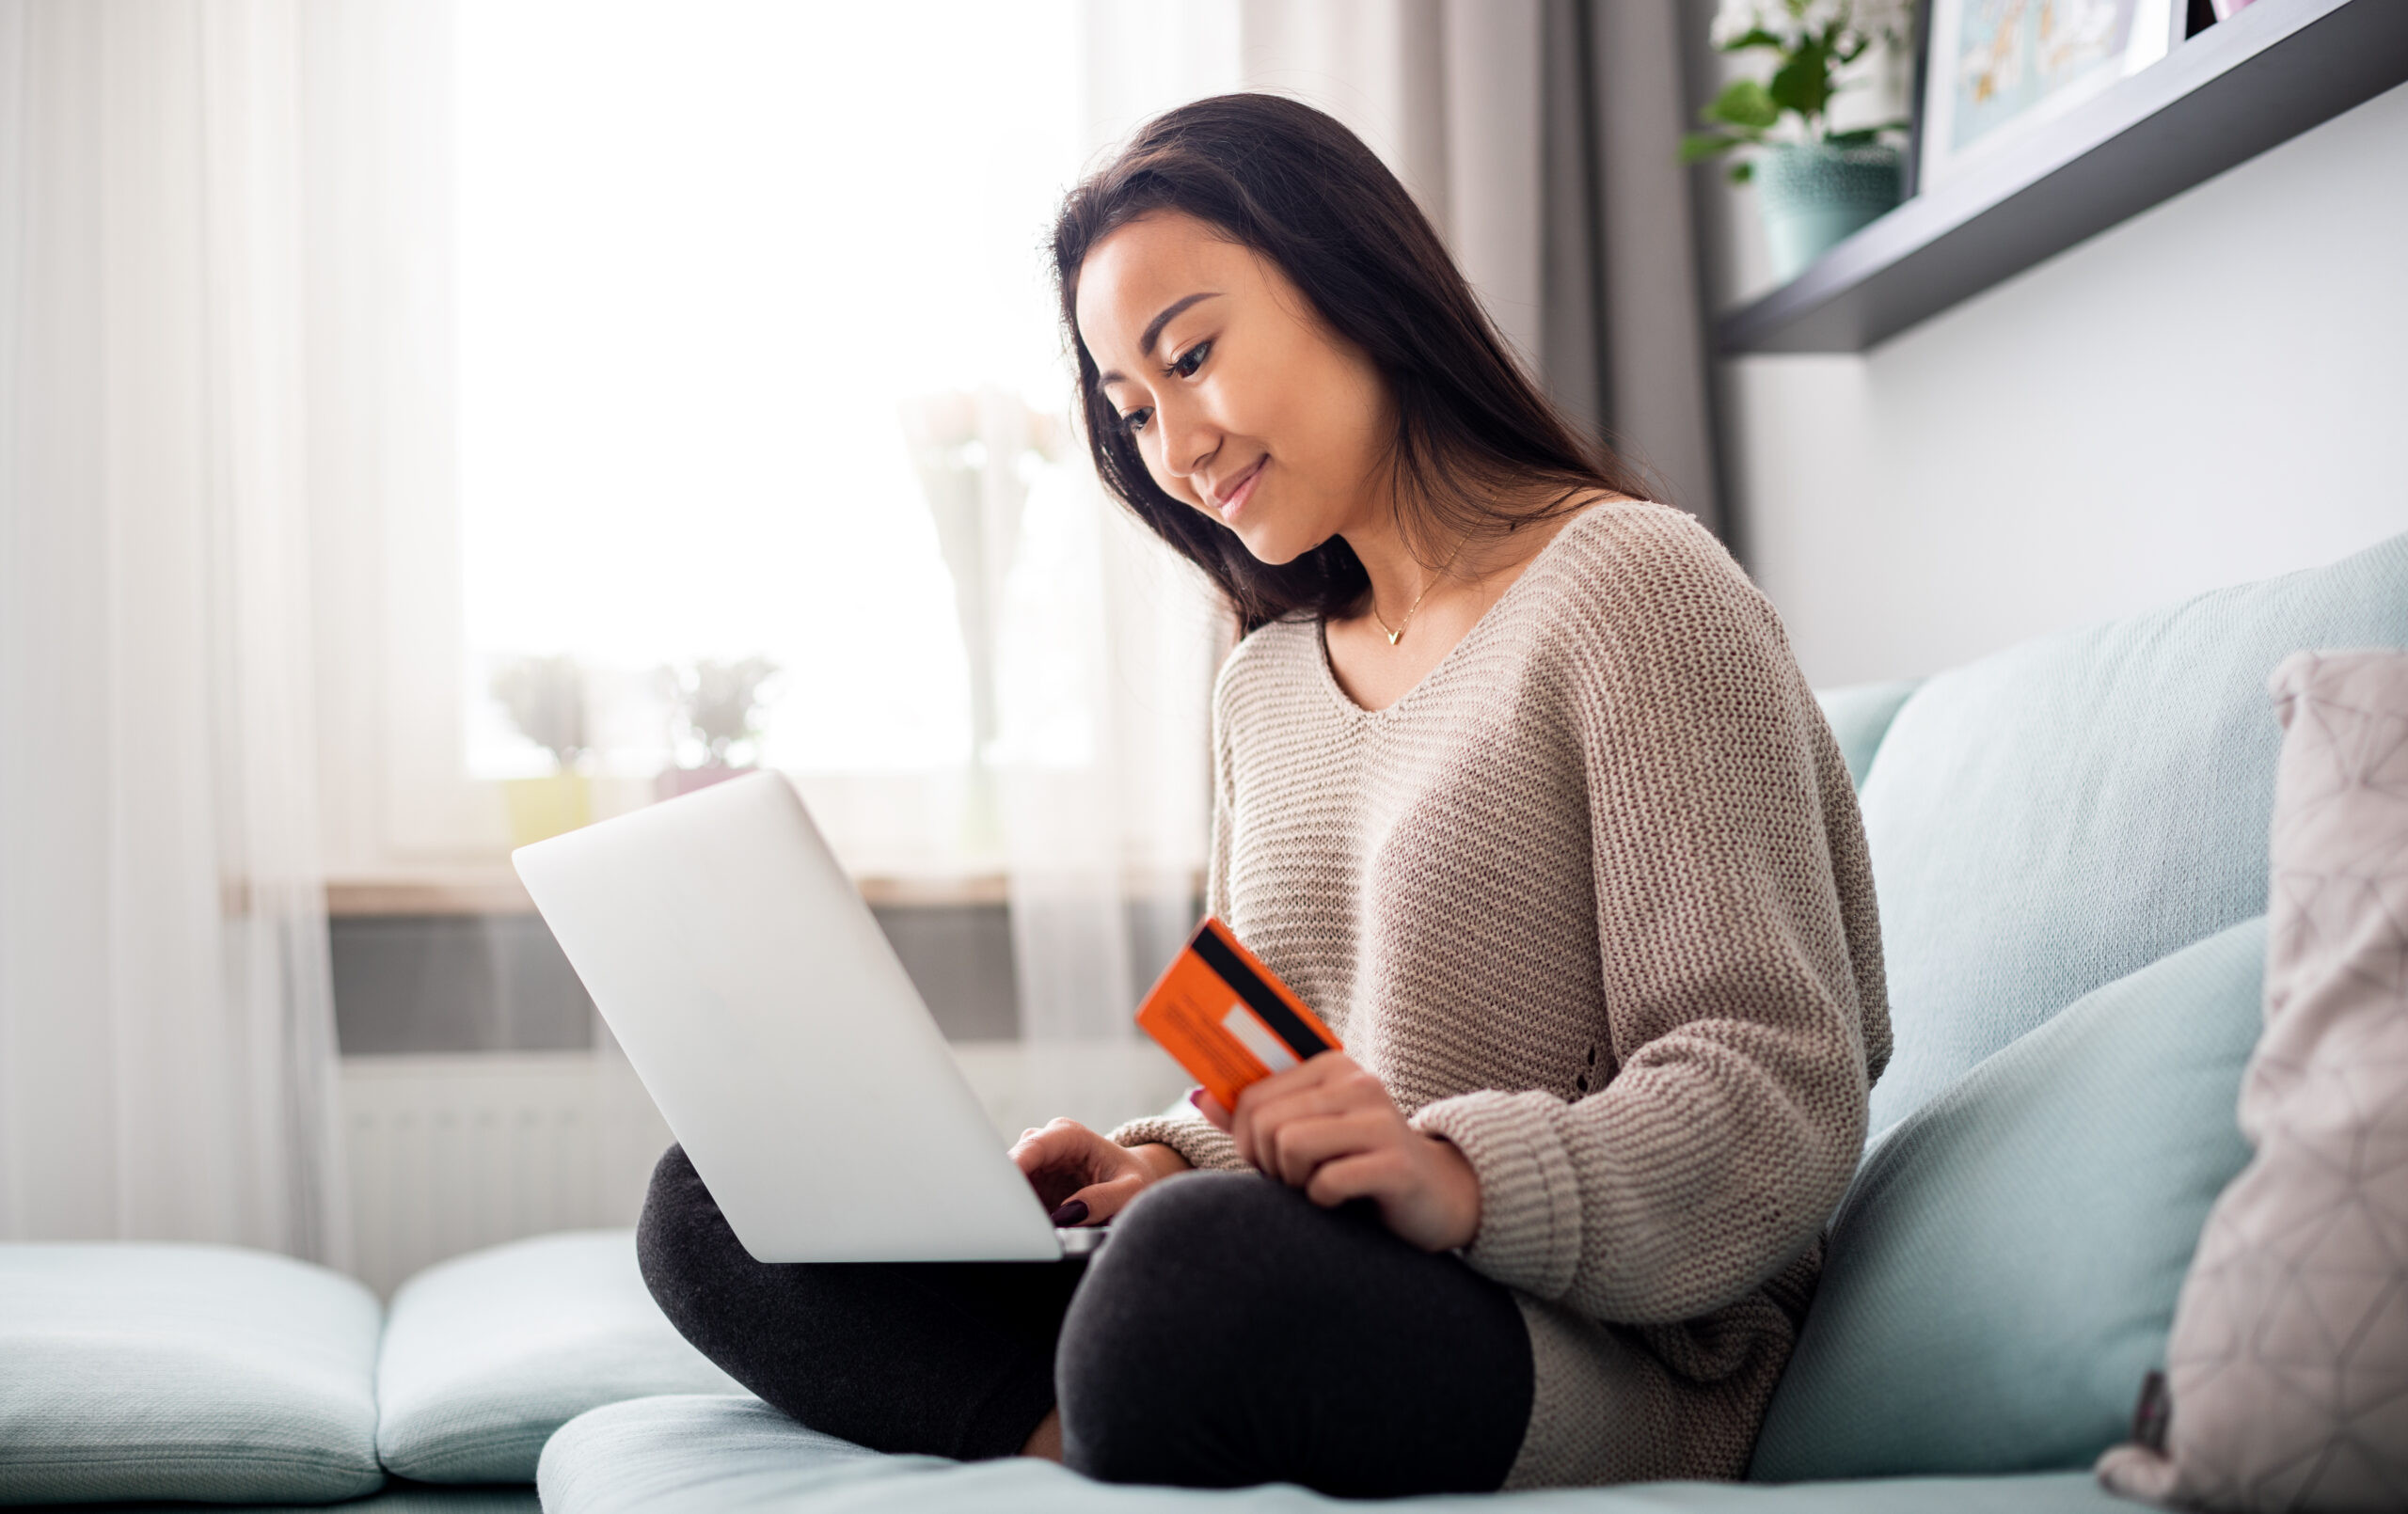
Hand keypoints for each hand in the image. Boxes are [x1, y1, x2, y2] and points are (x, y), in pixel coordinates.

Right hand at [1009, 1118, 1188, 1226]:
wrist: (1135, 1179)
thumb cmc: (1136, 1180)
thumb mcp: (1131, 1191)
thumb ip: (1104, 1200)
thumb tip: (1068, 1214)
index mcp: (1070, 1135)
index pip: (1033, 1146)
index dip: (1013, 1167)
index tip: (1001, 1192)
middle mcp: (1047, 1144)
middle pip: (1013, 1165)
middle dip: (1009, 1193)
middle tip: (1013, 1224)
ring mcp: (1036, 1164)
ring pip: (1009, 1185)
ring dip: (1015, 1207)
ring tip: (1031, 1232)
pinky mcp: (1032, 1184)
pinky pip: (1016, 1200)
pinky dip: (1021, 1215)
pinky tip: (1033, 1231)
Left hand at [1196, 1052, 1480, 1252]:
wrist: (1438, 1196)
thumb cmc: (1359, 1163)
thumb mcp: (1307, 1132)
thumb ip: (1254, 1114)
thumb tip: (1200, 1095)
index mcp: (1332, 1067)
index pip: (1252, 1096)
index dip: (1244, 1137)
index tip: (1266, 1159)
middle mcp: (1358, 1084)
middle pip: (1266, 1123)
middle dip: (1268, 1163)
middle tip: (1295, 1178)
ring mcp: (1380, 1122)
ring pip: (1289, 1146)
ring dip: (1294, 1181)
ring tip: (1319, 1186)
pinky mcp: (1396, 1164)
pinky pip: (1326, 1182)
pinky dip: (1324, 1200)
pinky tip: (1345, 1200)